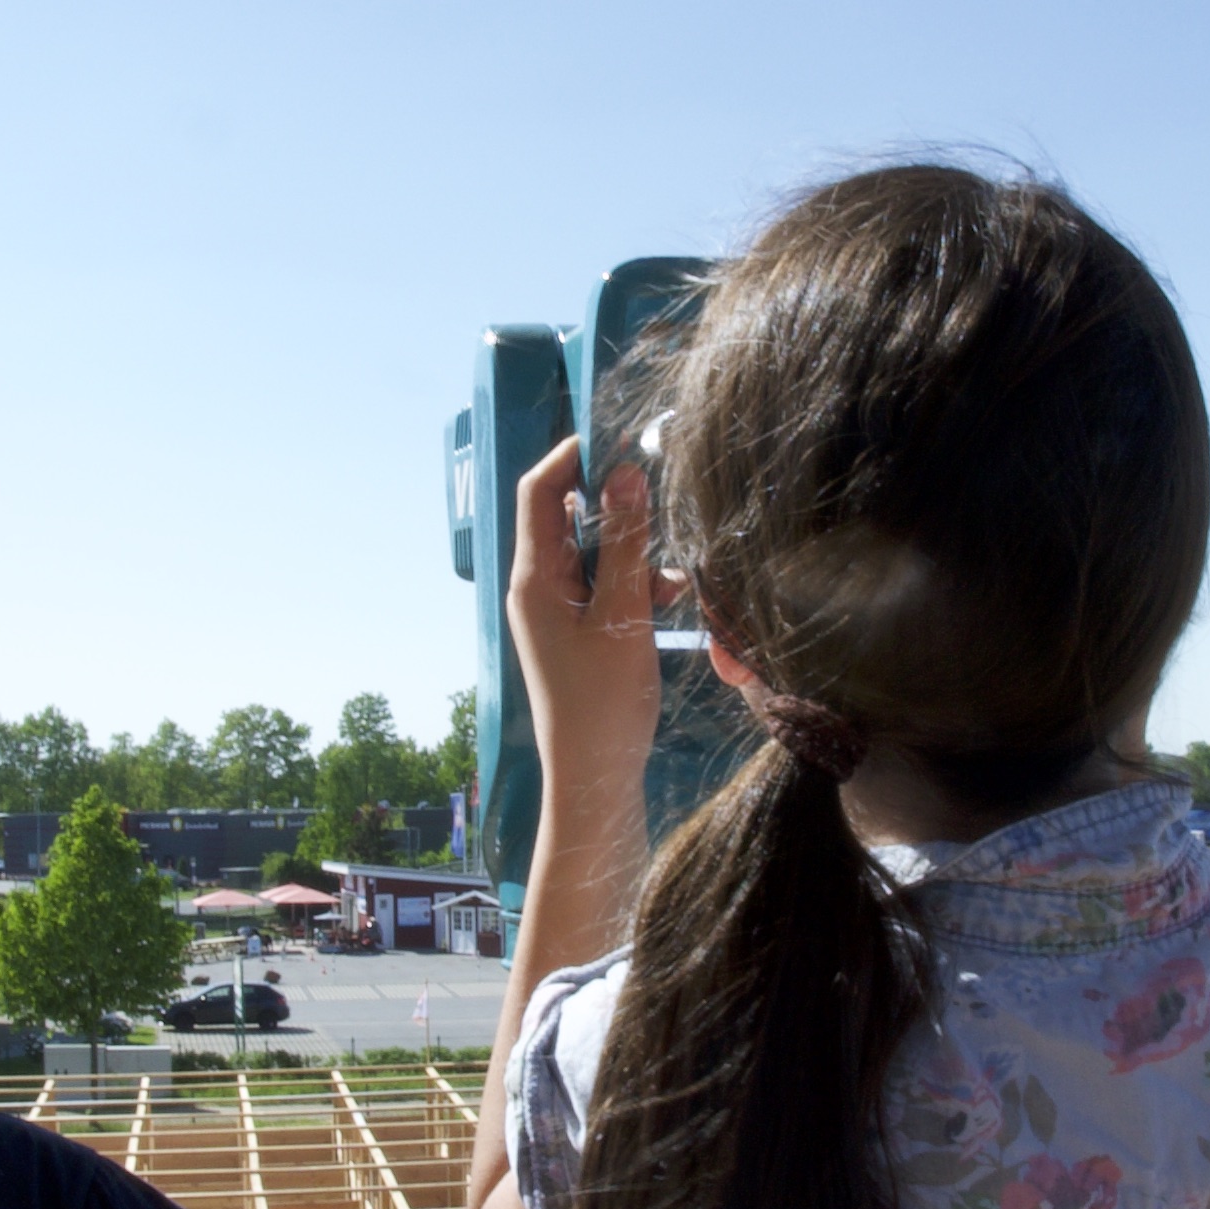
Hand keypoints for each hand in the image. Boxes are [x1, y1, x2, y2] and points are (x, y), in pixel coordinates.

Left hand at [505, 437, 664, 779]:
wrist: (595, 776)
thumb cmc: (604, 700)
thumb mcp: (623, 614)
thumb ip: (624, 543)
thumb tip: (624, 471)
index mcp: (535, 577)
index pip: (541, 490)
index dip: (574, 454)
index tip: (620, 432)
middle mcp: (538, 586)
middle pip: (569, 515)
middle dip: (615, 501)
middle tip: (660, 489)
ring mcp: (557, 609)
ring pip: (595, 551)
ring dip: (634, 550)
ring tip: (674, 570)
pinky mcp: (578, 630)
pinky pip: (605, 585)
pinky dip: (637, 583)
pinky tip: (672, 596)